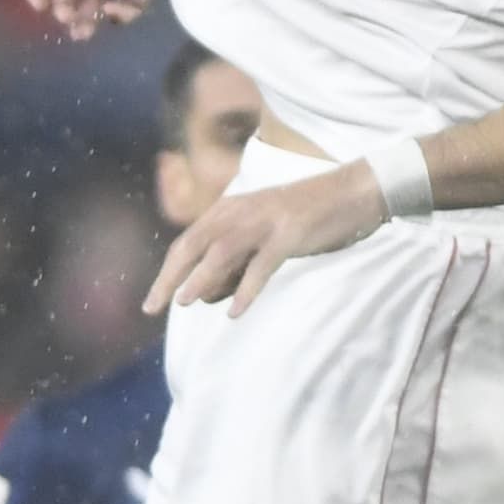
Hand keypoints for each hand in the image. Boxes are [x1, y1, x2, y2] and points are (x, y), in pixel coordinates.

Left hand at [144, 162, 381, 317]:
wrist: (353, 192)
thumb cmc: (307, 218)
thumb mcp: (262, 236)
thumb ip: (234, 262)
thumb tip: (204, 295)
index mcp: (230, 210)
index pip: (187, 243)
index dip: (167, 273)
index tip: (151, 303)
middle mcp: (240, 212)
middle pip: (193, 245)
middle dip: (170, 278)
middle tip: (152, 308)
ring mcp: (264, 221)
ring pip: (222, 251)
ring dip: (201, 277)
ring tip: (185, 302)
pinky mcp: (289, 233)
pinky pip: (262, 265)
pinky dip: (247, 288)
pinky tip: (236, 312)